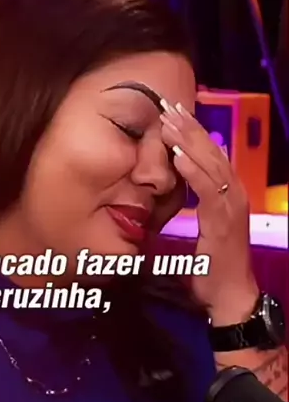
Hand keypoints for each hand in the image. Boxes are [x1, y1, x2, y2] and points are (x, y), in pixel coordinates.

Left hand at [160, 101, 258, 324]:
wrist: (230, 296)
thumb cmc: (214, 265)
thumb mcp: (204, 227)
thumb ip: (196, 203)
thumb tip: (177, 184)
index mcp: (227, 193)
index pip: (211, 154)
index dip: (192, 133)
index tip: (172, 113)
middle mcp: (234, 193)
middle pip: (212, 151)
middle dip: (189, 128)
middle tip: (168, 105)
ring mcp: (231, 205)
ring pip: (211, 164)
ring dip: (189, 141)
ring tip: (170, 121)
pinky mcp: (224, 220)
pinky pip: (208, 189)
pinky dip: (193, 170)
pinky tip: (178, 156)